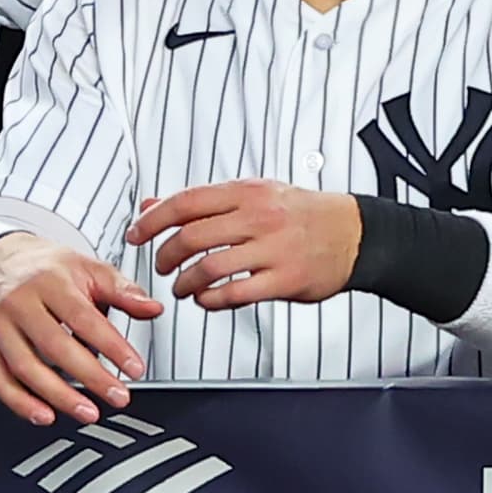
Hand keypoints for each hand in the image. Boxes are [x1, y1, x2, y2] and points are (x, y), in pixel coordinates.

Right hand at [0, 233, 160, 425]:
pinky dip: (19, 402)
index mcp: (49, 282)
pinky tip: (44, 415)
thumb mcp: (89, 269)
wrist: (0, 261)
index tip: (135, 368)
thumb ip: (124, 290)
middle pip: (55, 346)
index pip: (84, 319)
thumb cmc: (49, 269)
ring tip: (88, 412)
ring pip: (24, 367)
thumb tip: (153, 308)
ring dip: (57, 396)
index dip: (112, 346)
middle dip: (90, 377)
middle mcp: (18, 304)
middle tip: (118, 397)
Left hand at [126, 180, 361, 308]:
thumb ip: (204, 203)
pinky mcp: (285, 279)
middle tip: (162, 265)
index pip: (186, 202)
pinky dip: (211, 301)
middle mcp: (260, 217)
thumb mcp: (255, 194)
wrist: (355, 233)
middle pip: (191, 237)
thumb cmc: (303, 214)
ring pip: (209, 268)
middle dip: (165, 257)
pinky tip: (208, 300)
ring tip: (183, 287)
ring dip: (185, 283)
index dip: (152, 220)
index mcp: (249, 192)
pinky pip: (235, 294)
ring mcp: (273, 249)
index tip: (136, 235)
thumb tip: (152, 206)